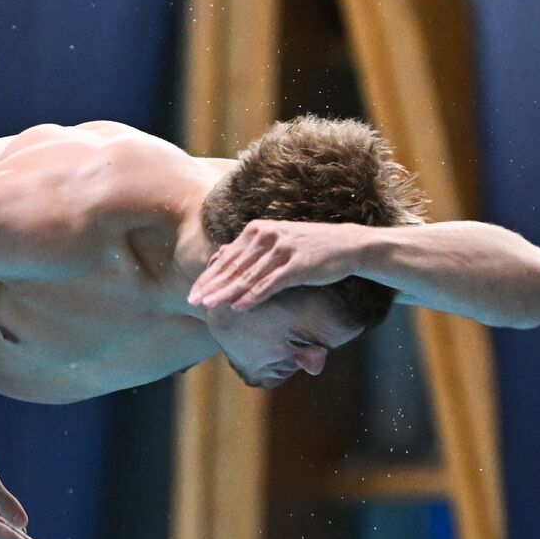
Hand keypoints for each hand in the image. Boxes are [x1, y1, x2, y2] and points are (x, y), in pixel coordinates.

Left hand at [188, 219, 362, 312]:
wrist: (346, 245)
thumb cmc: (307, 248)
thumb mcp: (274, 243)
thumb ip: (247, 250)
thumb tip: (217, 257)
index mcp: (257, 230)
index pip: (226, 258)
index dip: (207, 278)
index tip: (192, 295)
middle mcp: (266, 236)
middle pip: (232, 267)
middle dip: (211, 286)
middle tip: (193, 302)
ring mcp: (282, 249)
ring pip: (247, 276)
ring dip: (227, 293)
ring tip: (210, 306)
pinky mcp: (297, 264)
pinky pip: (270, 284)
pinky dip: (253, 296)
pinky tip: (239, 307)